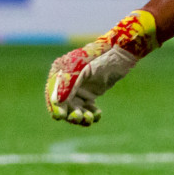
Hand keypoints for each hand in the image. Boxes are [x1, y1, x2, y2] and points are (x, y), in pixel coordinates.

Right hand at [45, 10, 157, 125]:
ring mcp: (79, 89)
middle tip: (80, 117)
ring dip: (81, 116)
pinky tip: (97, 114)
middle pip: (64, 105)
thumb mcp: (82, 70)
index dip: (54, 106)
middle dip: (70, 113)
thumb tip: (56, 102)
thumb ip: (68, 85)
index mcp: (60, 73)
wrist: (120, 56)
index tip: (60, 116)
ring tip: (90, 118)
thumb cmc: (100, 58)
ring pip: (76, 109)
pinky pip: (87, 109)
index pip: (53, 93)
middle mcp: (67, 82)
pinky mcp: (90, 94)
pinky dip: (91, 114)